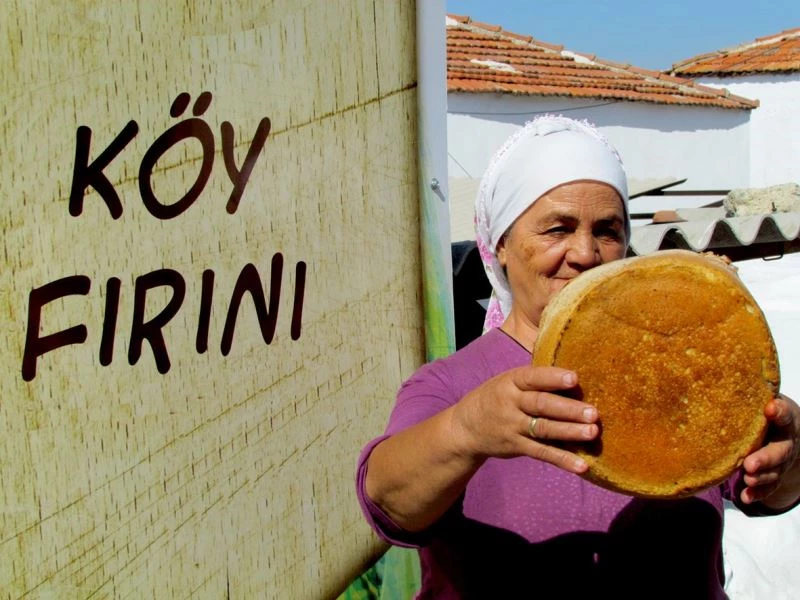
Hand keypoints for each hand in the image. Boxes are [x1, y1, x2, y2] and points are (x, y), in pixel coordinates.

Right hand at [451, 365, 598, 474]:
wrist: (465, 428)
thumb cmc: (496, 398)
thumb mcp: (507, 382)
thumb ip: (534, 381)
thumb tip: (574, 380)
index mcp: (510, 382)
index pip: (533, 378)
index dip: (553, 378)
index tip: (575, 378)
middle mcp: (511, 404)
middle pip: (541, 405)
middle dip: (568, 409)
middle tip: (593, 412)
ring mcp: (513, 427)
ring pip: (544, 429)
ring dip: (569, 432)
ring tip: (592, 433)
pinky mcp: (516, 447)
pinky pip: (541, 453)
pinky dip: (562, 459)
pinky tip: (581, 465)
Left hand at [740, 394, 799, 507]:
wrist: (785, 430)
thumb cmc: (763, 409)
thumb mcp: (761, 397)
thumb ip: (746, 393)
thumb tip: (711, 372)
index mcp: (785, 418)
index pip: (785, 415)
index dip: (779, 412)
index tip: (770, 408)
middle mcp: (786, 441)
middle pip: (779, 451)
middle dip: (765, 459)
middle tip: (749, 463)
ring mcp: (781, 461)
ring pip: (774, 472)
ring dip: (761, 478)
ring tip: (747, 479)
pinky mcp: (773, 475)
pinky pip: (768, 487)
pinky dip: (757, 493)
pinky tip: (745, 497)